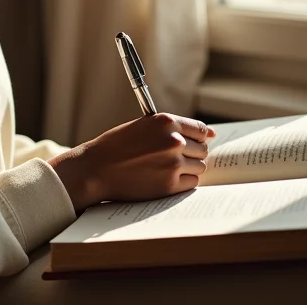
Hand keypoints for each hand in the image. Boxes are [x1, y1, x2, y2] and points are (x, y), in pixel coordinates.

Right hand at [49, 113, 216, 212]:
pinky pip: (192, 183)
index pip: (200, 129)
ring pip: (199, 167)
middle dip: (193, 153)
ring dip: (189, 168)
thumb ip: (172, 129)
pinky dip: (183, 182)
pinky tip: (166, 177)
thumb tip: (208, 134)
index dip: (200, 136)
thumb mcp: (144, 126)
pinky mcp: (170, 184)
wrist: (98, 168)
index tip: (201, 141)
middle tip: (176, 157)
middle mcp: (174, 141)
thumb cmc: (118, 145)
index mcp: (167, 122)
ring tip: (168, 168)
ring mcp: (173, 163)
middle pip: (202, 149)